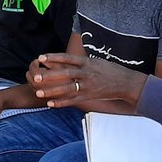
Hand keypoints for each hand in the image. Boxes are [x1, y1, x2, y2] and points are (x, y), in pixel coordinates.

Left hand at [28, 52, 145, 109]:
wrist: (127, 83)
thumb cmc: (110, 71)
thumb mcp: (96, 62)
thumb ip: (82, 62)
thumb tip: (66, 59)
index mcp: (88, 62)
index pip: (68, 58)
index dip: (54, 57)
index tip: (41, 57)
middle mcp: (87, 73)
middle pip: (65, 73)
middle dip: (49, 75)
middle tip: (35, 77)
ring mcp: (88, 86)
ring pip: (67, 88)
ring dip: (51, 91)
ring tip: (38, 92)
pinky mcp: (89, 96)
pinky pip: (73, 100)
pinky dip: (61, 103)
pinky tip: (49, 104)